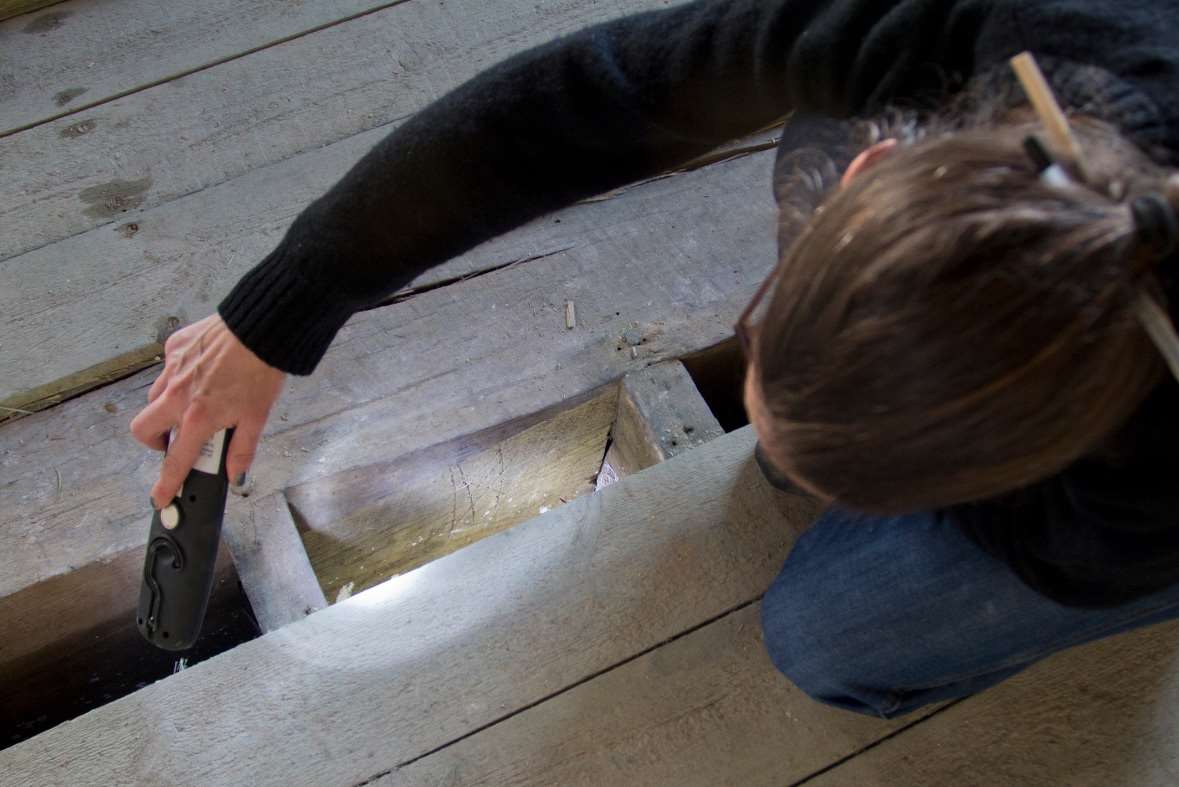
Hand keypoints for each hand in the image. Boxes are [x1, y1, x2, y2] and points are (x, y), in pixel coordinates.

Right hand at [131, 313, 285, 508]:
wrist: (261, 327)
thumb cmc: (262, 369)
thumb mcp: (257, 416)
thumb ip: (242, 449)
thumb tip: (235, 475)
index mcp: (199, 417)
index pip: (176, 460)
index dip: (166, 483)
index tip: (160, 497)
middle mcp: (178, 395)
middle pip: (142, 429)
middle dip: (153, 441)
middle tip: (174, 441)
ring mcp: (172, 369)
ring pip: (154, 398)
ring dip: (166, 408)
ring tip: (195, 404)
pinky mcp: (174, 346)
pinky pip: (166, 369)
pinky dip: (178, 376)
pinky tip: (202, 372)